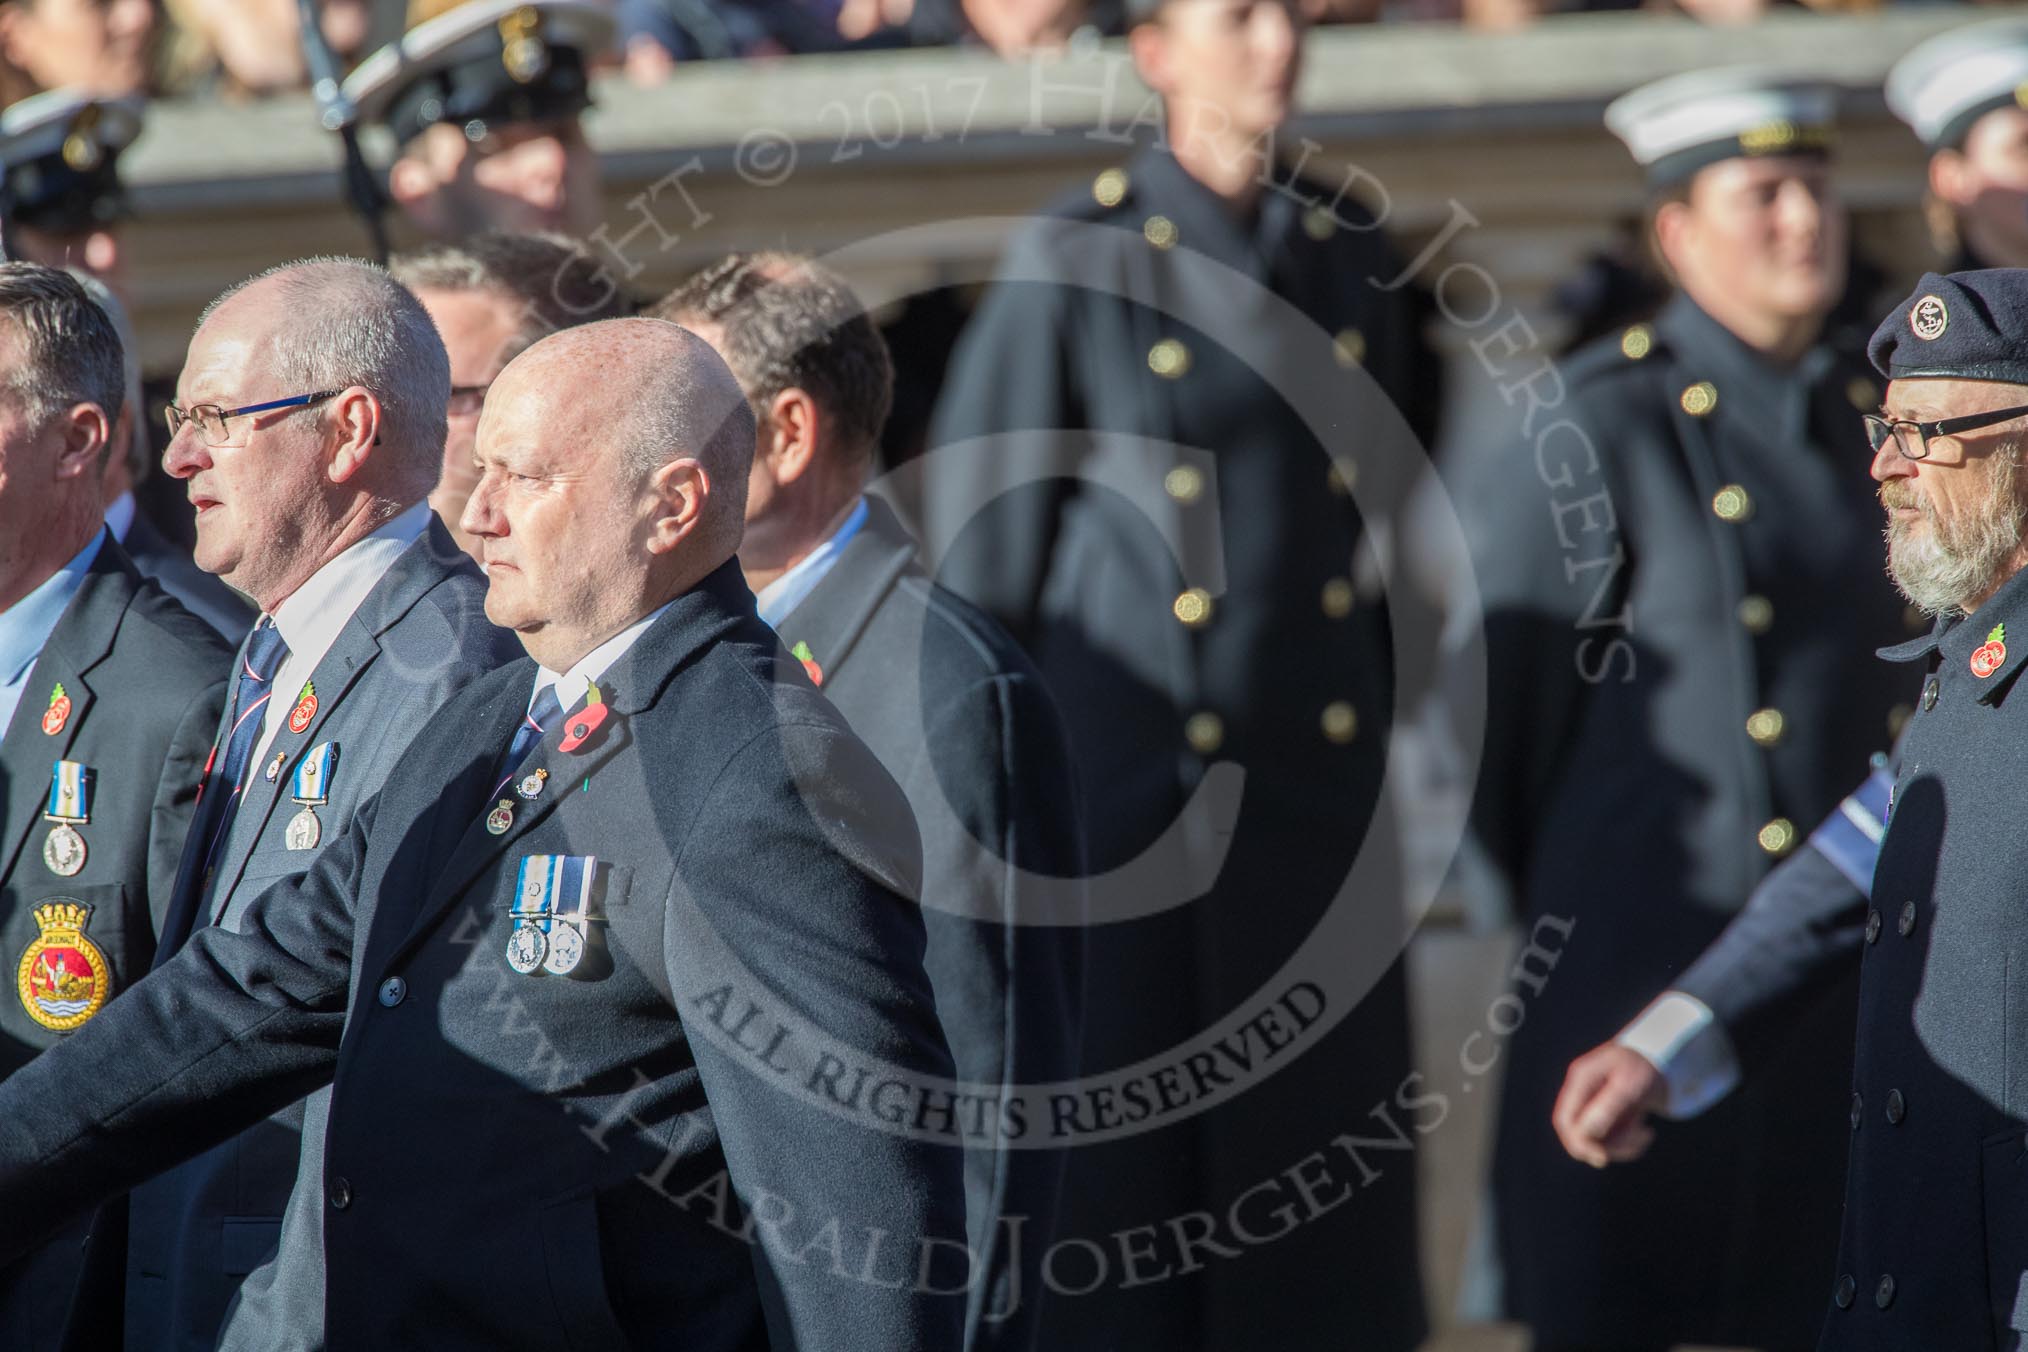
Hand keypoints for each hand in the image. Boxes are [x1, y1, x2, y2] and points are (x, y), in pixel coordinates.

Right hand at [1552, 1040, 1667, 1167]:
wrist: (1662, 1058)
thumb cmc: (1645, 1067)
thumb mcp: (1631, 1085)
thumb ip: (1607, 1108)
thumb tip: (1585, 1135)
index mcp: (1582, 1080)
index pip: (1565, 1120)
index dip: (1579, 1142)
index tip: (1604, 1157)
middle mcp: (1582, 1093)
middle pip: (1576, 1134)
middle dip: (1606, 1147)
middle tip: (1638, 1142)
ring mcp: (1592, 1105)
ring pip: (1595, 1141)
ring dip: (1623, 1146)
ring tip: (1647, 1133)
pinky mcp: (1605, 1115)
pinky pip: (1609, 1140)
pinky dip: (1628, 1144)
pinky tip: (1645, 1133)